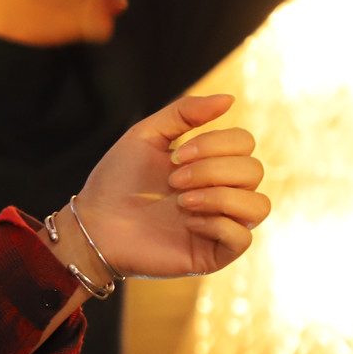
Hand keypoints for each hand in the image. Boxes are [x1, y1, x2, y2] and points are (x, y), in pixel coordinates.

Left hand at [70, 94, 268, 280]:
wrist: (93, 225)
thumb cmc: (117, 181)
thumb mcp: (146, 135)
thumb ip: (184, 112)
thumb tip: (229, 99)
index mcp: (211, 164)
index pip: (245, 143)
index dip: (216, 144)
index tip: (175, 156)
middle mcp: (223, 193)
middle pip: (254, 170)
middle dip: (212, 170)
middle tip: (173, 181)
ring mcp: (221, 224)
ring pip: (259, 205)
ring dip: (220, 197)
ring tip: (182, 202)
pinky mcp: (214, 254)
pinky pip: (244, 238)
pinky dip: (219, 224)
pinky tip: (189, 223)